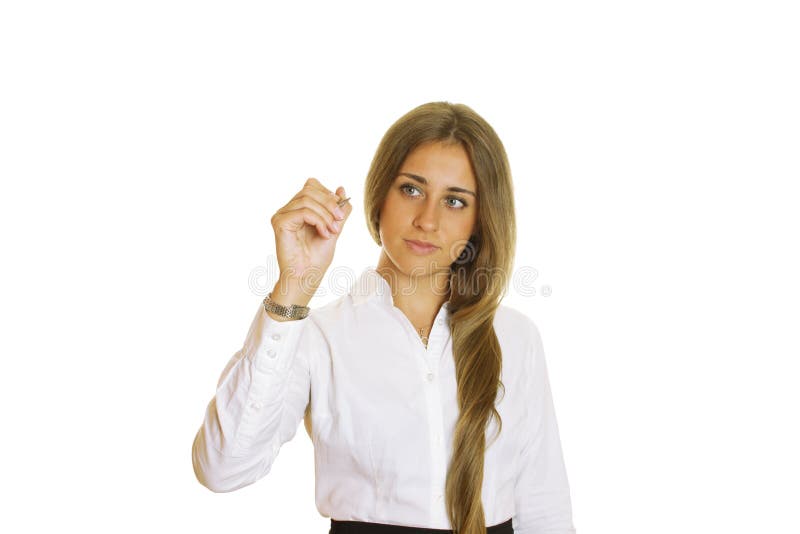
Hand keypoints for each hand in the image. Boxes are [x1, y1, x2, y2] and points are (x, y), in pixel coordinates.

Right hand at [270, 177, 351, 293]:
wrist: (307, 276)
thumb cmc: (317, 258)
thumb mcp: (334, 228)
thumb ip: (338, 210)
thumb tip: (341, 189)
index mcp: (298, 208)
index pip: (311, 185)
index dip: (328, 194)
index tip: (340, 212)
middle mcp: (287, 209)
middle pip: (309, 189)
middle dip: (329, 204)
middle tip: (339, 220)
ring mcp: (282, 215)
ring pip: (307, 199)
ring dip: (325, 215)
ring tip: (332, 231)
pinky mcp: (279, 222)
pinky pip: (303, 211)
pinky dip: (318, 221)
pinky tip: (324, 234)